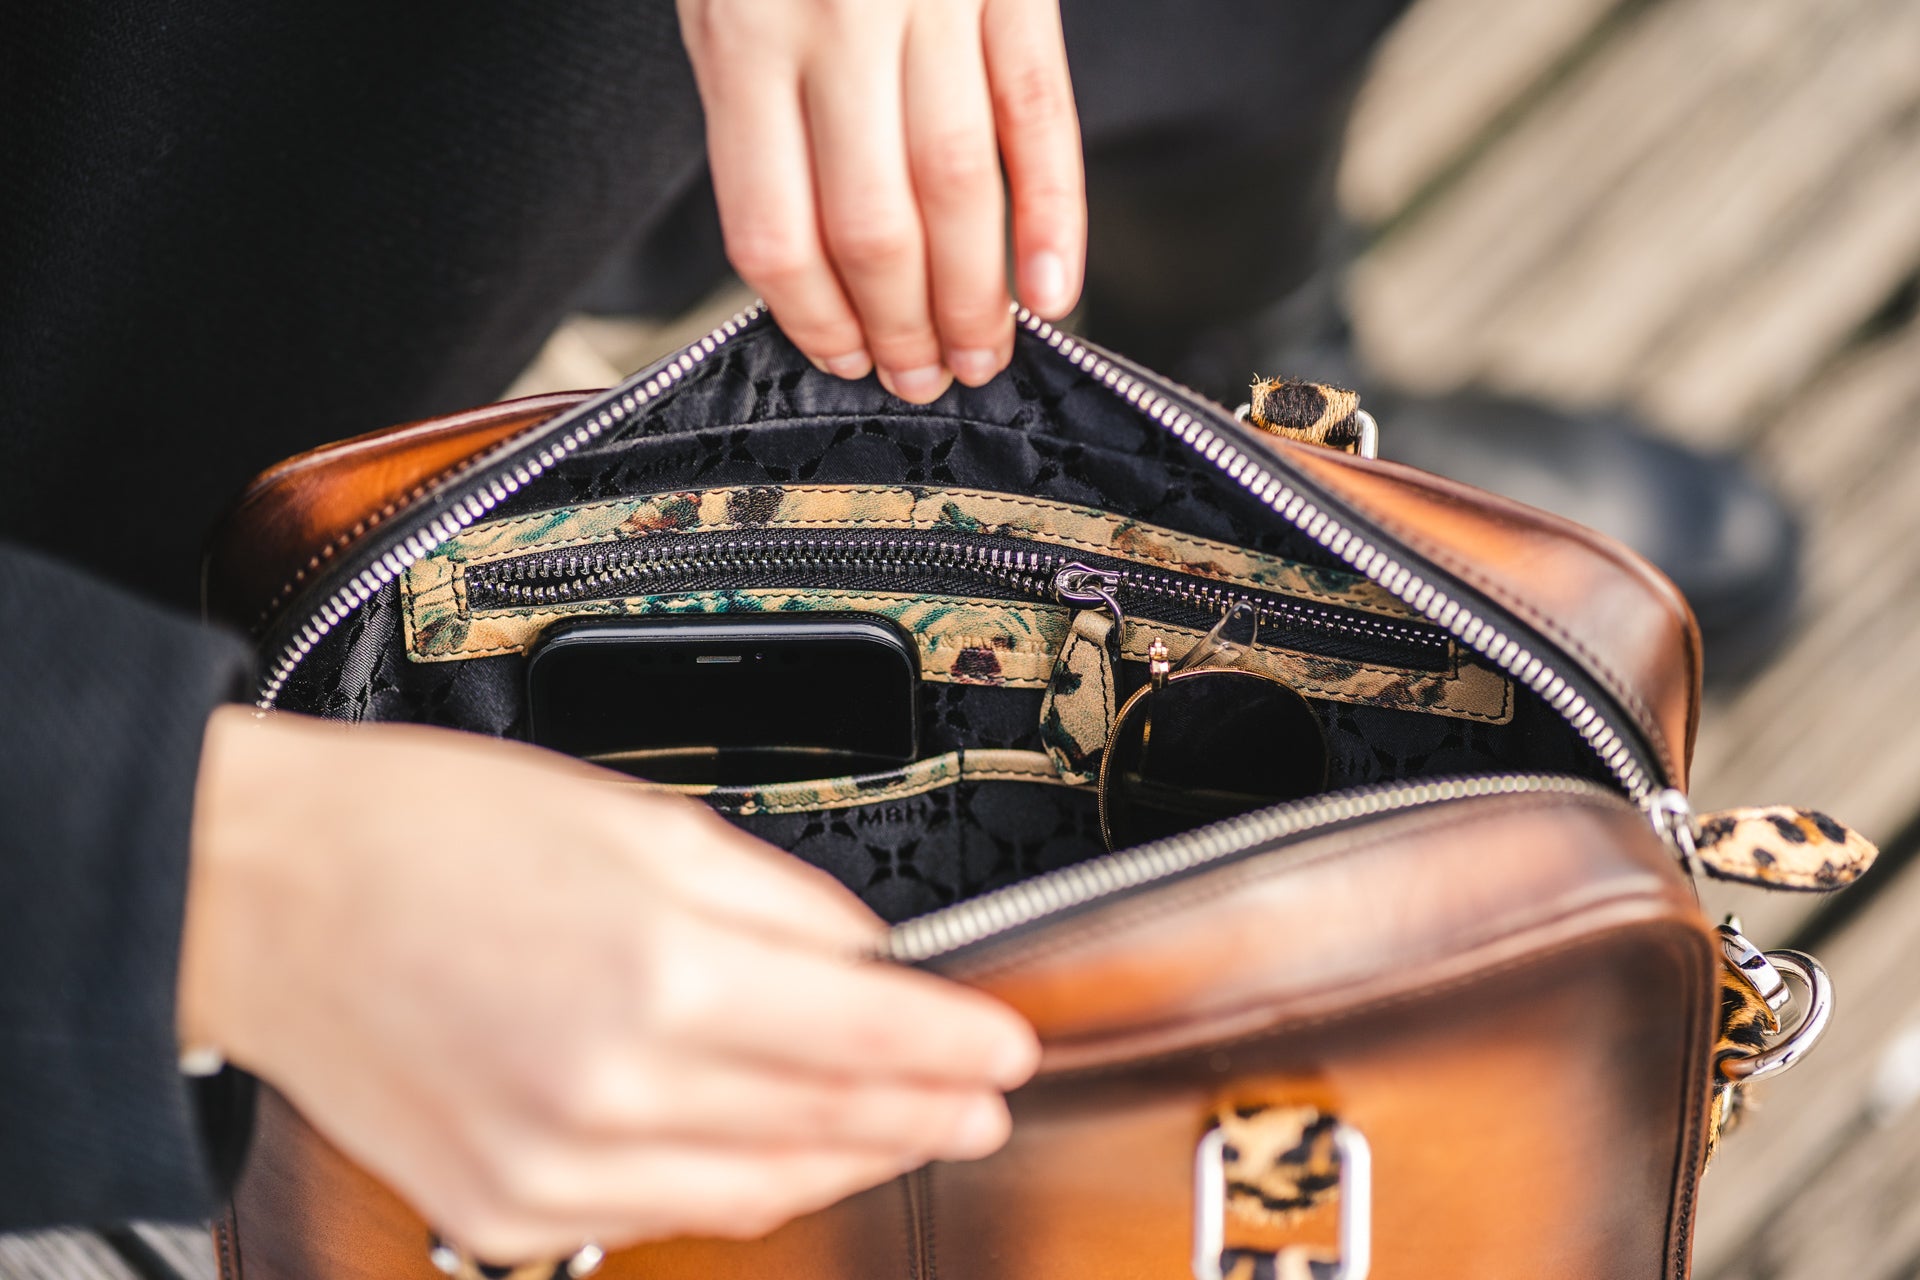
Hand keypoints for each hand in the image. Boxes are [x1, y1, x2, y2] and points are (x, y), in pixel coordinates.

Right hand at [178, 708, 1038, 1260]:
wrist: (270, 896)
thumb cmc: (429, 836)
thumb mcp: (640, 822)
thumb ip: (778, 900)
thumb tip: (864, 955)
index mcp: (663, 972)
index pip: (868, 1036)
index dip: (958, 1047)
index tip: (1007, 1049)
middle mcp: (617, 1089)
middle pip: (830, 1122)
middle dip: (926, 1112)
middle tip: (983, 1098)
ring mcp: (559, 1169)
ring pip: (761, 1187)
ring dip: (851, 1159)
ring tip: (910, 1131)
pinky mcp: (510, 1210)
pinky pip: (671, 1215)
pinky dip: (747, 1188)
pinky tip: (785, 1160)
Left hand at [679, 0, 1084, 402]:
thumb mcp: (723, 1)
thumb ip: (757, 108)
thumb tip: (814, 262)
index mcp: (741, 40)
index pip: (776, 230)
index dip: (815, 319)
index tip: (845, 358)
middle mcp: (835, 23)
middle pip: (874, 228)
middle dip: (903, 329)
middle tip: (923, 379)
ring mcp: (930, 2)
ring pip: (957, 189)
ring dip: (973, 296)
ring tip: (980, 353)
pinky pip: (1038, 114)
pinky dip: (1054, 213)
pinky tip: (1051, 288)